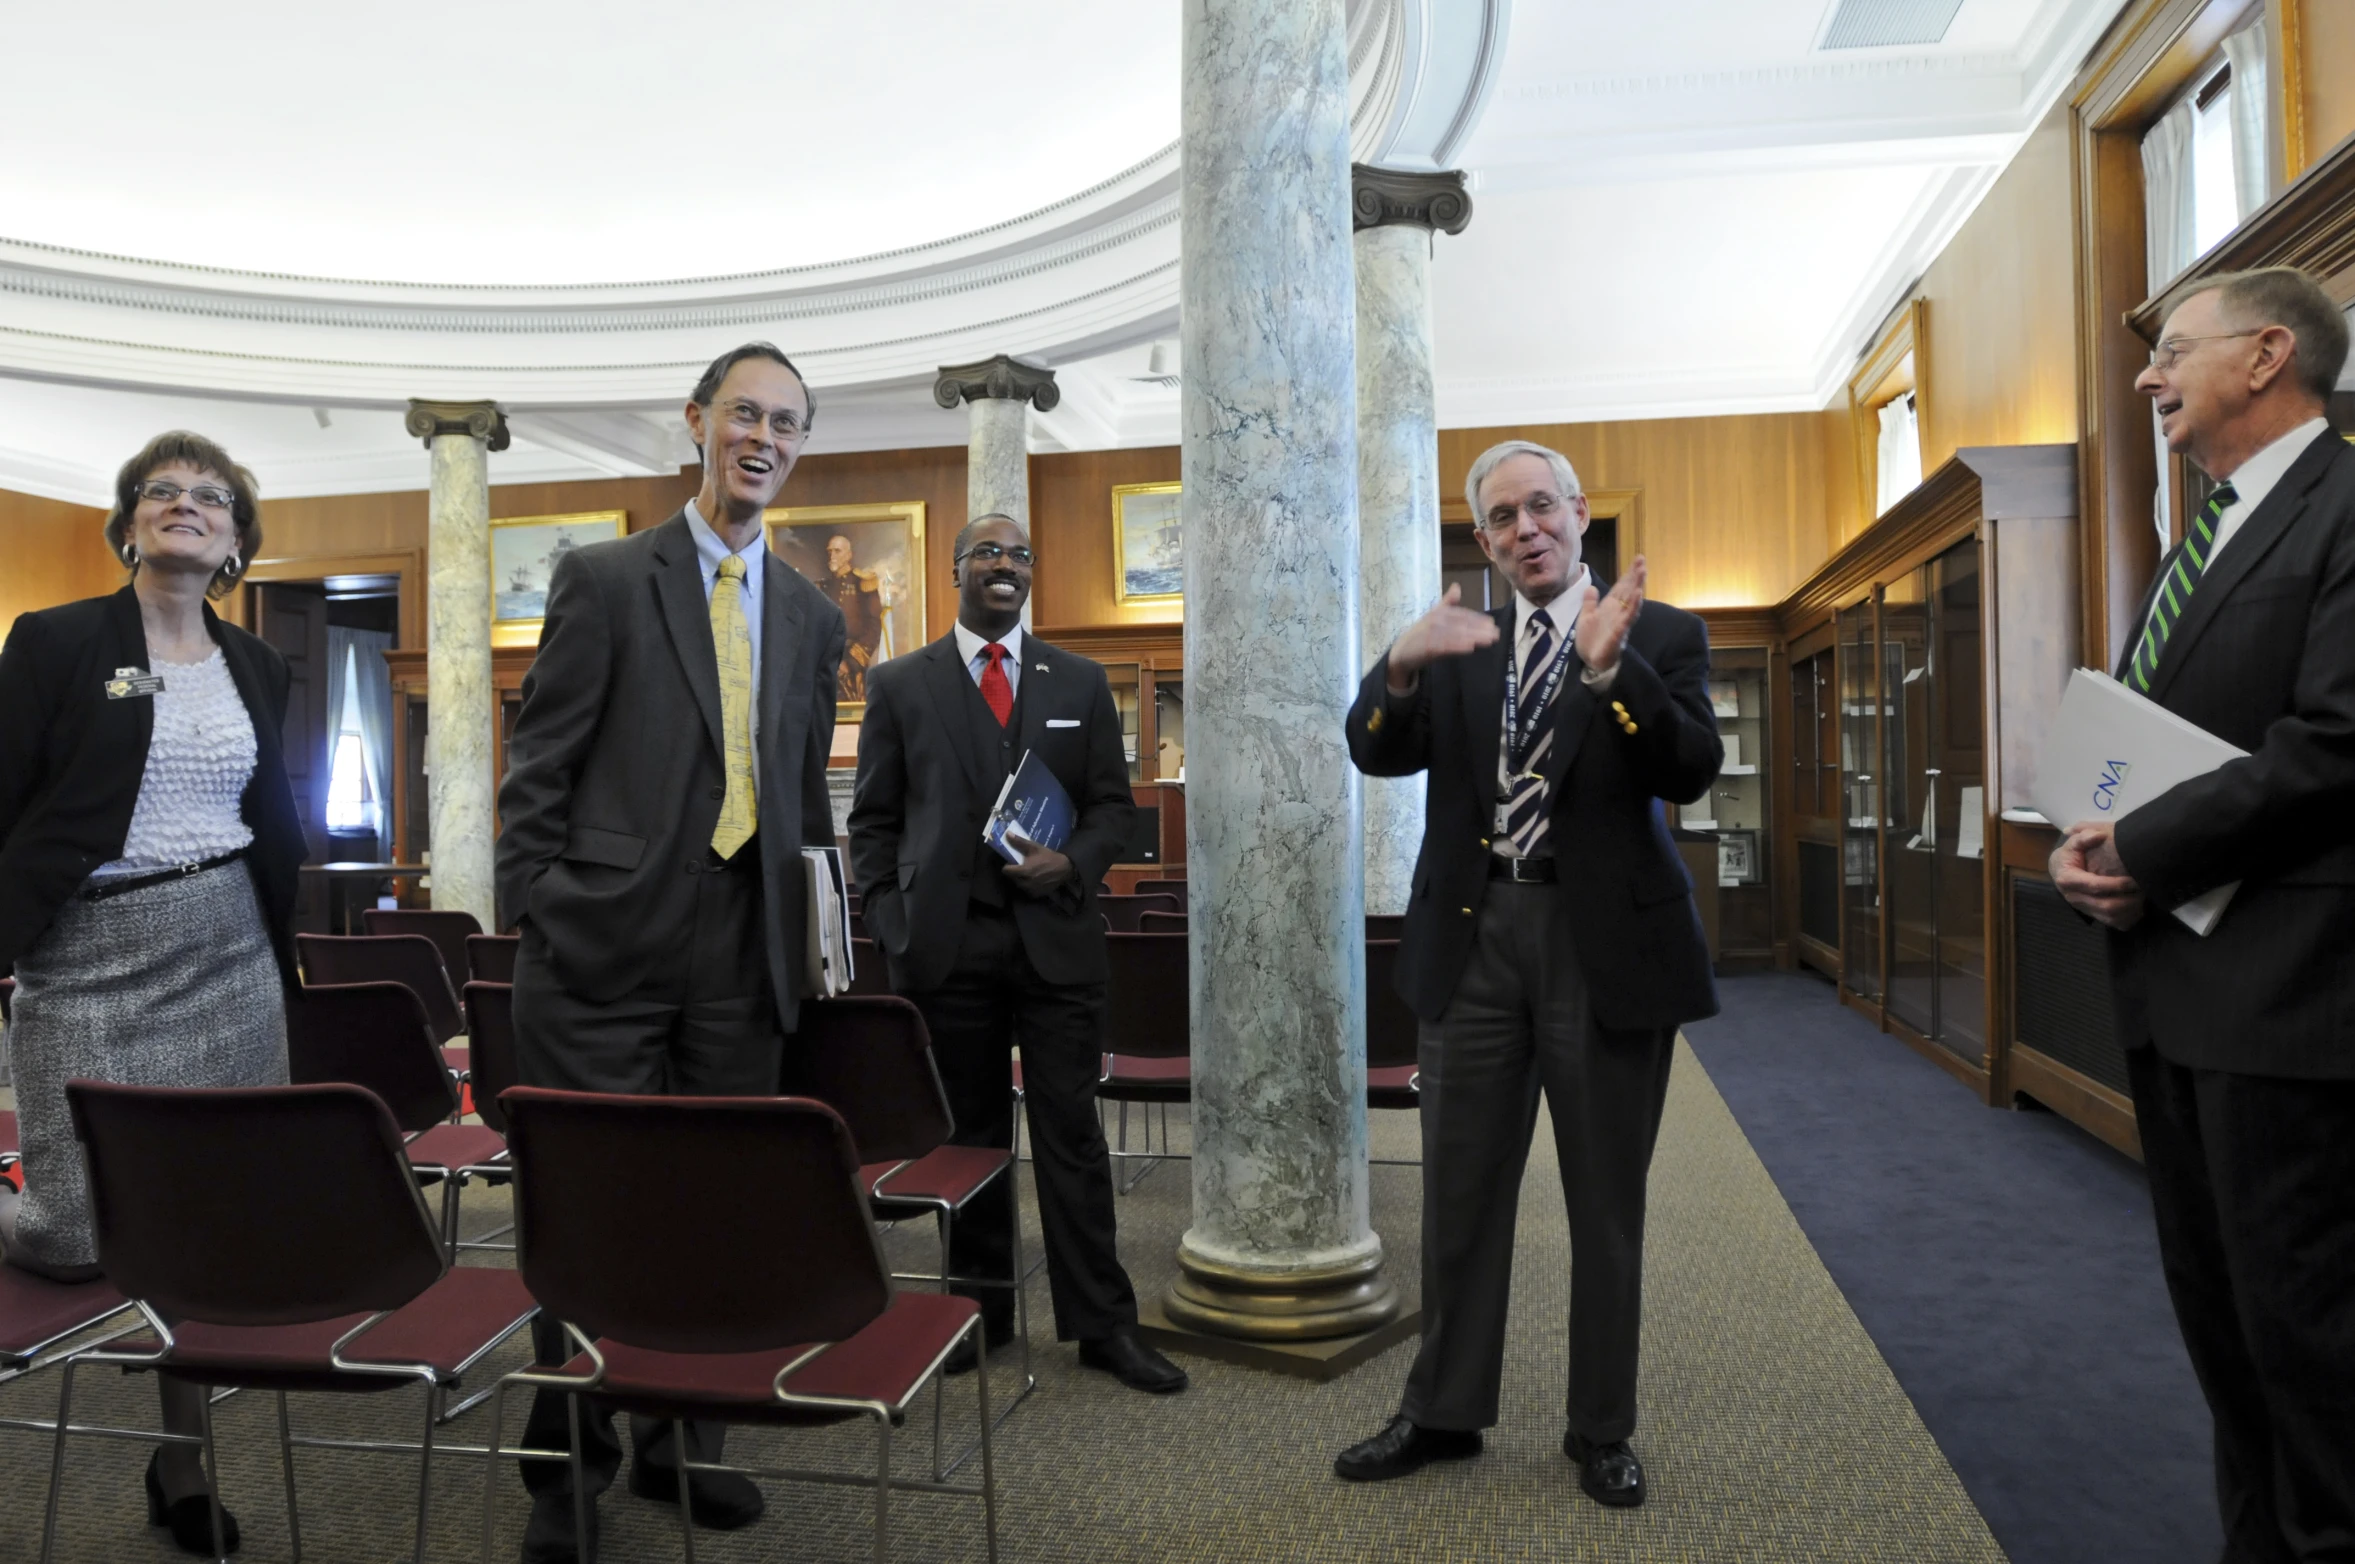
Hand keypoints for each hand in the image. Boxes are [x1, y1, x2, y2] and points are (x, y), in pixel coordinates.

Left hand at [1004, 838, 1073, 896]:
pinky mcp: (1036, 894)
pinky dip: (1028, 886)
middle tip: (1021, 867)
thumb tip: (1007, 834)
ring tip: (1027, 873)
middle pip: (1012, 878)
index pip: (1006, 871)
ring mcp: (1031, 890)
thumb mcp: (1034, 847)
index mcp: (1024, 870)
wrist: (1064, 868)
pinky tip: (1034, 880)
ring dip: (1020, 880)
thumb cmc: (1048, 856)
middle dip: (1014, 873)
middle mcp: (1026, 882)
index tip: (1012, 863)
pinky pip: (1026, 891)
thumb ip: (1019, 842)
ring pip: (1019, 885)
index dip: (1007, 866)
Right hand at [1387, 583, 1500, 691]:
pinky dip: (1458, 646)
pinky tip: (1470, 648)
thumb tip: (1457, 586)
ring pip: (1457, 634)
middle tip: (1496, 634)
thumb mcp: (1434, 616)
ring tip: (1489, 640)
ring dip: (1474, 637)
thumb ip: (1448, 603)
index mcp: (1439, 612)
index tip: (1492, 623)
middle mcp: (1435, 619)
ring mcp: (1431, 632)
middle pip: (1462, 624)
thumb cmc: (1421, 635)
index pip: (1462, 614)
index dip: (1477, 618)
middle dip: (1480, 628)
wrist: (1401, 652)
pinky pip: (1445, 646)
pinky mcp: (1427, 646)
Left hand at [1574, 556, 1645, 674]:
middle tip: (1642, 559)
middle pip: (1629, 590)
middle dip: (1636, 575)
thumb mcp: (1586, 618)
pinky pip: (1627, 619)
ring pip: (1631, 602)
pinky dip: (1632, 607)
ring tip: (1642, 572)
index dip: (1629, 573)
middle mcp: (1618, 612)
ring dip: (1637, 586)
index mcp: (1610, 608)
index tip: (1638, 558)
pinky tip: (1637, 596)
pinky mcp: (1618, 634)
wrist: (1590, 663)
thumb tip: (1592, 587)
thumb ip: (1589, 603)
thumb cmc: (1591, 642)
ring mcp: (1620, 622)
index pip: (1621, 587)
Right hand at [2050, 822, 2144, 929]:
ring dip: (2131, 909)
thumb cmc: (2070, 855)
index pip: (2094, 885)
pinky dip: (2130, 918)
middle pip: (2106, 905)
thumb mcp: (2072, 843)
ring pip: (2111, 917)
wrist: (2060, 872)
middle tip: (2143, 888)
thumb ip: (2083, 837)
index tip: (2134, 879)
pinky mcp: (2094, 916)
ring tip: (2143, 896)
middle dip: (2128, 899)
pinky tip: (2138, 906)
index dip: (2116, 884)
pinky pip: (2115, 923)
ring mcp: (2085, 909)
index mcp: (2068, 880)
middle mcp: (2075, 898)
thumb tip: (2099, 835)